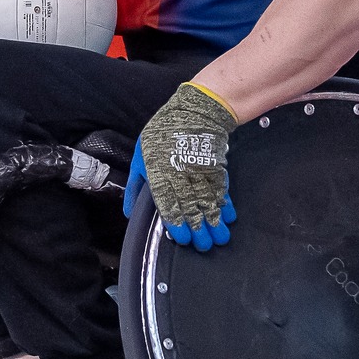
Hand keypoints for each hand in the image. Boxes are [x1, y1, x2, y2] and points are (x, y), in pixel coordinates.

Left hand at [132, 83, 237, 249]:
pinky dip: (226, 205)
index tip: (182, 239)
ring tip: (220, 238)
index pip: (168, 204)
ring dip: (215, 223)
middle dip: (198, 229)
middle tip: (204, 246)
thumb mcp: (141, 155)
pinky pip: (222, 190)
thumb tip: (129, 212)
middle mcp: (181, 175)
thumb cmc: (164, 133)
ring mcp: (201, 172)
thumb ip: (136, 185)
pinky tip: (229, 217)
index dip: (176, 224)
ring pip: (208, 201)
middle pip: (190, 207)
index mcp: (160, 173)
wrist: (195, 111)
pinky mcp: (216, 168)